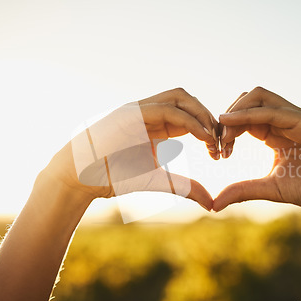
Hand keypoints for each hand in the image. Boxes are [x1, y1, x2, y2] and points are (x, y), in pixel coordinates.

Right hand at [44, 88, 217, 210]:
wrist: (78, 179)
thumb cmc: (112, 178)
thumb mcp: (158, 181)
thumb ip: (185, 187)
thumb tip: (212, 203)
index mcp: (155, 124)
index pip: (189, 114)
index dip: (209, 128)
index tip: (220, 151)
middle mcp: (148, 112)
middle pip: (187, 99)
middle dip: (209, 117)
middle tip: (222, 142)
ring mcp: (137, 110)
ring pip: (179, 97)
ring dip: (201, 114)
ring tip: (213, 138)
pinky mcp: (129, 114)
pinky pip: (166, 109)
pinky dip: (189, 121)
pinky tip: (203, 138)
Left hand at [214, 86, 300, 214]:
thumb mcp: (271, 189)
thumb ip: (244, 191)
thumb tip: (214, 204)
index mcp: (275, 132)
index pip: (243, 117)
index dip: (225, 129)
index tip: (217, 151)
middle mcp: (284, 121)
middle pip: (247, 100)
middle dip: (227, 117)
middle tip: (218, 143)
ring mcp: (297, 118)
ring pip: (259, 96)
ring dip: (236, 111)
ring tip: (224, 135)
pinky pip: (274, 111)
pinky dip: (249, 115)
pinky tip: (232, 125)